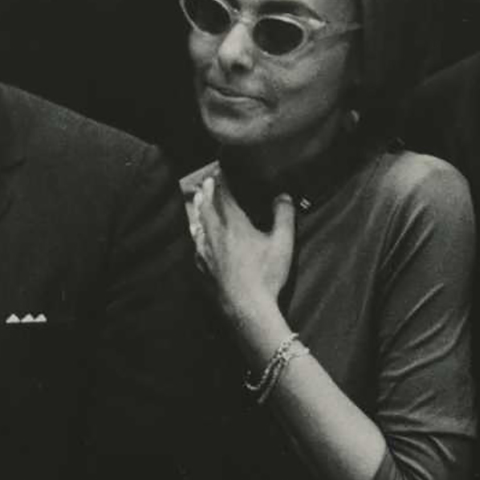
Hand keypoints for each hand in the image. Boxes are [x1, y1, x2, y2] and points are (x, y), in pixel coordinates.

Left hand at [187, 174, 293, 336]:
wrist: (246, 307)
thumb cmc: (266, 275)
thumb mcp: (282, 243)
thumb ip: (283, 215)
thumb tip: (282, 196)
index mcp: (234, 225)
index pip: (224, 197)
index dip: (220, 182)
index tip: (218, 171)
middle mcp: (216, 235)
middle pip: (206, 208)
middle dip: (205, 193)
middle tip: (204, 182)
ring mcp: (206, 253)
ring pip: (198, 225)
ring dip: (197, 210)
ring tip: (196, 201)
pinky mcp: (203, 269)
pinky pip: (196, 246)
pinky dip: (196, 235)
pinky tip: (197, 237)